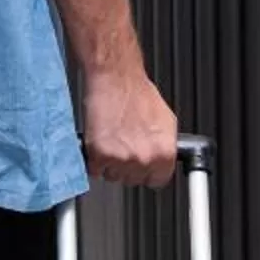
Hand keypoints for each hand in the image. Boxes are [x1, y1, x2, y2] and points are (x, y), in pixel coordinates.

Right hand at [81, 63, 179, 189]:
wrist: (116, 79)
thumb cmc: (138, 94)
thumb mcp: (166, 122)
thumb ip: (165, 146)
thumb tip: (163, 158)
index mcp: (164, 153)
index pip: (158, 181)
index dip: (148, 172)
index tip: (143, 166)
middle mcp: (144, 158)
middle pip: (133, 180)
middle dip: (127, 166)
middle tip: (124, 144)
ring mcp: (122, 159)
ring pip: (113, 176)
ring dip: (110, 163)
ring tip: (113, 139)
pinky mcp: (99, 155)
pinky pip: (95, 169)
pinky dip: (94, 158)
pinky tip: (100, 140)